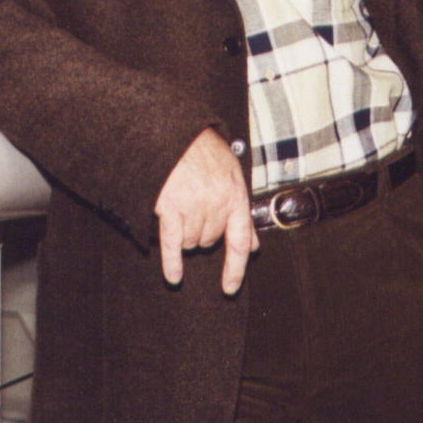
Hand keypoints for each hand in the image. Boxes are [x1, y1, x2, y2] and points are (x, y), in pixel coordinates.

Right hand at [154, 127, 256, 293]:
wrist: (176, 135)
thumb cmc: (205, 154)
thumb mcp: (233, 176)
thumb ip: (242, 213)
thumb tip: (252, 248)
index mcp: (236, 195)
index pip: (240, 240)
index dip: (236, 268)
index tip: (230, 288)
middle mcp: (218, 203)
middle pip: (212, 241)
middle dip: (205, 234)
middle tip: (196, 210)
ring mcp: (194, 206)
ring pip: (192, 243)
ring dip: (187, 237)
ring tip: (182, 211)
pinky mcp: (170, 208)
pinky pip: (173, 245)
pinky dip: (172, 262)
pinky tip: (174, 277)